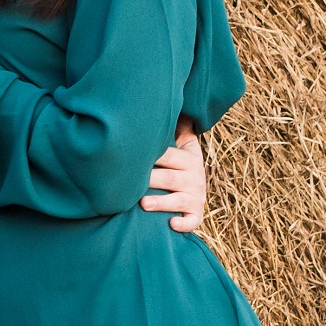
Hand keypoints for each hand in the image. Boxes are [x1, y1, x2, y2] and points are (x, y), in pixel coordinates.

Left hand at [141, 117, 205, 233]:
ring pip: (178, 199)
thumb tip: (174, 100)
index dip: (150, 155)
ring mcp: (195, 197)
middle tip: (131, 182)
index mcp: (189, 159)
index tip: (130, 153)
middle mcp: (194, 178)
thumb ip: (180, 128)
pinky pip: (192, 220)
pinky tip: (171, 224)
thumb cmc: (181, 166)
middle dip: (152, 179)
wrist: (196, 194)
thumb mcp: (185, 146)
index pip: (168, 155)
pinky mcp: (196, 215)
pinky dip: (183, 223)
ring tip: (143, 203)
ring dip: (162, 202)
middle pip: (170, 178)